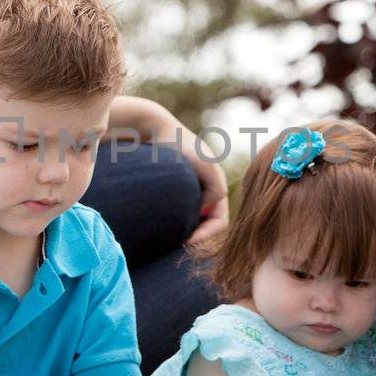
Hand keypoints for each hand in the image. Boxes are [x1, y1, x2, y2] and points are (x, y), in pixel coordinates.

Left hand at [173, 122, 228, 250]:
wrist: (154, 130)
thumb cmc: (178, 145)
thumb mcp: (205, 164)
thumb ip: (216, 187)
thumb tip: (206, 209)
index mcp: (217, 185)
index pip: (221, 222)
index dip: (208, 235)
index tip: (187, 242)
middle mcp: (206, 190)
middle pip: (209, 225)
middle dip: (199, 238)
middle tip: (179, 246)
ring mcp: (191, 191)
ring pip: (196, 222)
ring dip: (189, 233)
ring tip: (171, 241)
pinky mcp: (175, 191)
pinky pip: (182, 215)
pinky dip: (178, 225)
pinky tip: (164, 228)